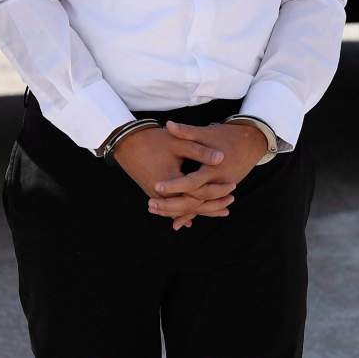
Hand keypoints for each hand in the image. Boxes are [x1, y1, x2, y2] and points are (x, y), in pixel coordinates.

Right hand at [111, 126, 233, 229]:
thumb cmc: (152, 140)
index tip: (232, 184)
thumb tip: (222, 157)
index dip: (217, 190)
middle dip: (212, 205)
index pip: (198, 193)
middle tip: (231, 201)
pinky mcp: (153, 195)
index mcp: (171, 181)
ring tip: (220, 210)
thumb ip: (200, 151)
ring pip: (182, 209)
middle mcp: (162, 194)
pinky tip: (192, 218)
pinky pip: (172, 208)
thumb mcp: (178, 142)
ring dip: (201, 211)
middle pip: (192, 206)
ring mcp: (156, 196)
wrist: (126, 142)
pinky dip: (185, 212)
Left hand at [148, 121, 267, 229]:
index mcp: (213, 169)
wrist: (250, 142)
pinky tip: (176, 222)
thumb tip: (168, 125)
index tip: (156, 186)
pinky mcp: (220, 192)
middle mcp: (218, 183)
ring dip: (178, 212)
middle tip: (151, 205)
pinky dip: (190, 213)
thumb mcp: (205, 133)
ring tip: (155, 210)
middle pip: (194, 201)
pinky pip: (203, 206)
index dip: (174, 185)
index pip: (192, 182)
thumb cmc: (225, 136)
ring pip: (198, 207)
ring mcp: (220, 190)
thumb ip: (187, 131)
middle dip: (172, 205)